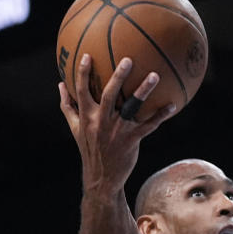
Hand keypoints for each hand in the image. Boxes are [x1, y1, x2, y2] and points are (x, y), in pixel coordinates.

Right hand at [58, 54, 174, 192]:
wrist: (101, 177)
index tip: (87, 55)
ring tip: (154, 75)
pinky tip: (172, 105)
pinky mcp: (132, 140)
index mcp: (87, 117)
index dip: (83, 74)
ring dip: (143, 91)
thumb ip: (67, 106)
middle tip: (128, 60)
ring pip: (131, 107)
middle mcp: (101, 122)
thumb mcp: (75, 129)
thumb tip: (60, 85)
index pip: (82, 92)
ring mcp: (117, 131)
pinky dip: (160, 115)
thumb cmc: (89, 148)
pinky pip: (148, 125)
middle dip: (118, 76)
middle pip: (109, 95)